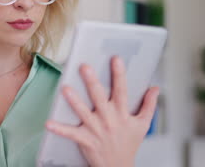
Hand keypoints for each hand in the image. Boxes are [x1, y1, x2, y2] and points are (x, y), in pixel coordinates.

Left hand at [45, 56, 159, 166]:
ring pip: (83, 113)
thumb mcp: (143, 125)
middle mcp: (109, 119)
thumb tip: (155, 88)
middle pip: (99, 98)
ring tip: (65, 89)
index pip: (122, 90)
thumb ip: (149, 105)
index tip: (115, 59)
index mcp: (122, 113)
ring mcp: (96, 130)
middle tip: (85, 67)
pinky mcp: (86, 140)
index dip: (119, 74)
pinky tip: (49, 123)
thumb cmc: (129, 144)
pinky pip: (71, 134)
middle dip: (92, 82)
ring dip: (74, 101)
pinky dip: (60, 129)